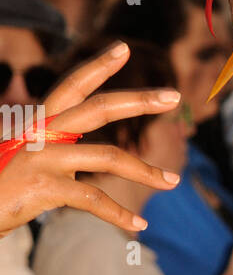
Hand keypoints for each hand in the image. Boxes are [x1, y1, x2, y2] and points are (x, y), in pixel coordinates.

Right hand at [0, 43, 181, 236]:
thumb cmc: (0, 183)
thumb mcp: (27, 157)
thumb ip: (57, 150)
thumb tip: (90, 154)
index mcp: (39, 123)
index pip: (72, 86)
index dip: (99, 66)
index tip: (124, 48)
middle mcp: (42, 133)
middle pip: (98, 108)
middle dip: (139, 100)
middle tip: (174, 96)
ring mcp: (43, 158)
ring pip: (108, 157)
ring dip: (146, 171)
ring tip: (172, 182)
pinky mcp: (45, 187)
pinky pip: (94, 200)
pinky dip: (119, 215)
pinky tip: (138, 226)